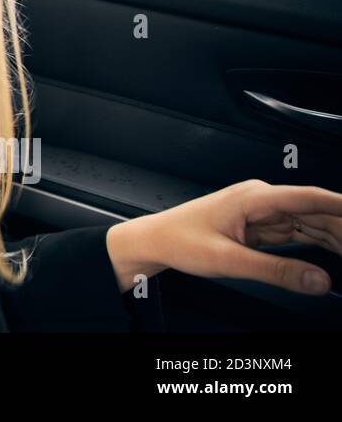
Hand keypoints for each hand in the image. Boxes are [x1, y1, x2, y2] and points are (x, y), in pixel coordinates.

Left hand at [106, 179, 340, 294]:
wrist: (154, 241)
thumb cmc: (179, 240)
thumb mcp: (229, 260)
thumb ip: (276, 271)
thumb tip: (317, 280)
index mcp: (254, 197)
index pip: (310, 198)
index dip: (341, 205)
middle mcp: (261, 199)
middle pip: (315, 211)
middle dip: (341, 226)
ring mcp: (261, 212)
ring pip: (310, 222)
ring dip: (334, 235)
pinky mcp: (260, 226)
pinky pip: (297, 232)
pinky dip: (319, 242)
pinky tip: (335, 252)